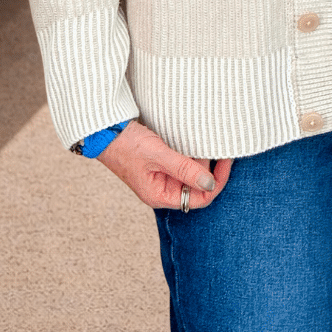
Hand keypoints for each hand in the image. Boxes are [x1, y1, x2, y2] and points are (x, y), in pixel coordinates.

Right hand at [98, 120, 232, 210]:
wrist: (104, 132)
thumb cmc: (126, 145)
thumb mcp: (158, 155)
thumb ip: (184, 169)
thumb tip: (210, 183)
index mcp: (160, 196)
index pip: (199, 199)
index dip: (216, 181)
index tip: (227, 160)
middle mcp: (162, 190)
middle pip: (197, 188)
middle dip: (211, 170)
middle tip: (218, 148)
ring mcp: (161, 177)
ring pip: (191, 174)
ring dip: (201, 161)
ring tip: (206, 142)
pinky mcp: (160, 164)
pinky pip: (183, 164)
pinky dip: (192, 155)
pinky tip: (195, 143)